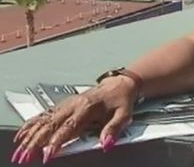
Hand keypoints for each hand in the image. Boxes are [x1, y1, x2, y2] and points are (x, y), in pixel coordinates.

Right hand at [11, 76, 136, 163]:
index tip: (48, 154)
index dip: (57, 141)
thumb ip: (114, 129)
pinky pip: (45, 115)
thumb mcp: (124, 114)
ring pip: (44, 120)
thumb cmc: (120, 100)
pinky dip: (32, 125)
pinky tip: (22, 134)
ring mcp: (67, 104)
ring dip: (30, 135)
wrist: (119, 84)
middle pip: (51, 125)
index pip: (69, 127)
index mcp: (87, 107)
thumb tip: (106, 143)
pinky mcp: (64, 105)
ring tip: (20, 150)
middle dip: (36, 142)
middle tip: (26, 157)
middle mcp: (74, 105)